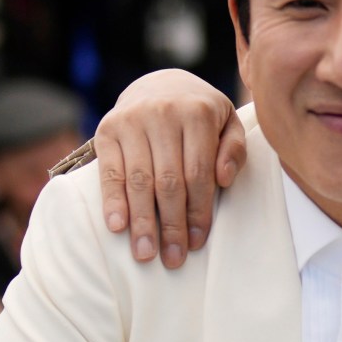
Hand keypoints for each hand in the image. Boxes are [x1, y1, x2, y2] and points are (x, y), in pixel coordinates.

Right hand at [96, 68, 247, 266]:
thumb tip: (224, 179)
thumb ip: (234, 149)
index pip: (198, 173)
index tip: (197, 242)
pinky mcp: (107, 128)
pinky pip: (110, 171)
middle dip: (171, 224)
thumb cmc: (200, 114)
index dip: (198, 211)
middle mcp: (162, 113)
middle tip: (172, 258)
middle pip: (167, 181)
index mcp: (197, 113)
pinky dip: (112, 201)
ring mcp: (131, 120)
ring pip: (138, 180)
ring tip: (145, 254)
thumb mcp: (228, 123)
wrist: (159, 84)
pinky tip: (117, 227)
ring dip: (142, 222)